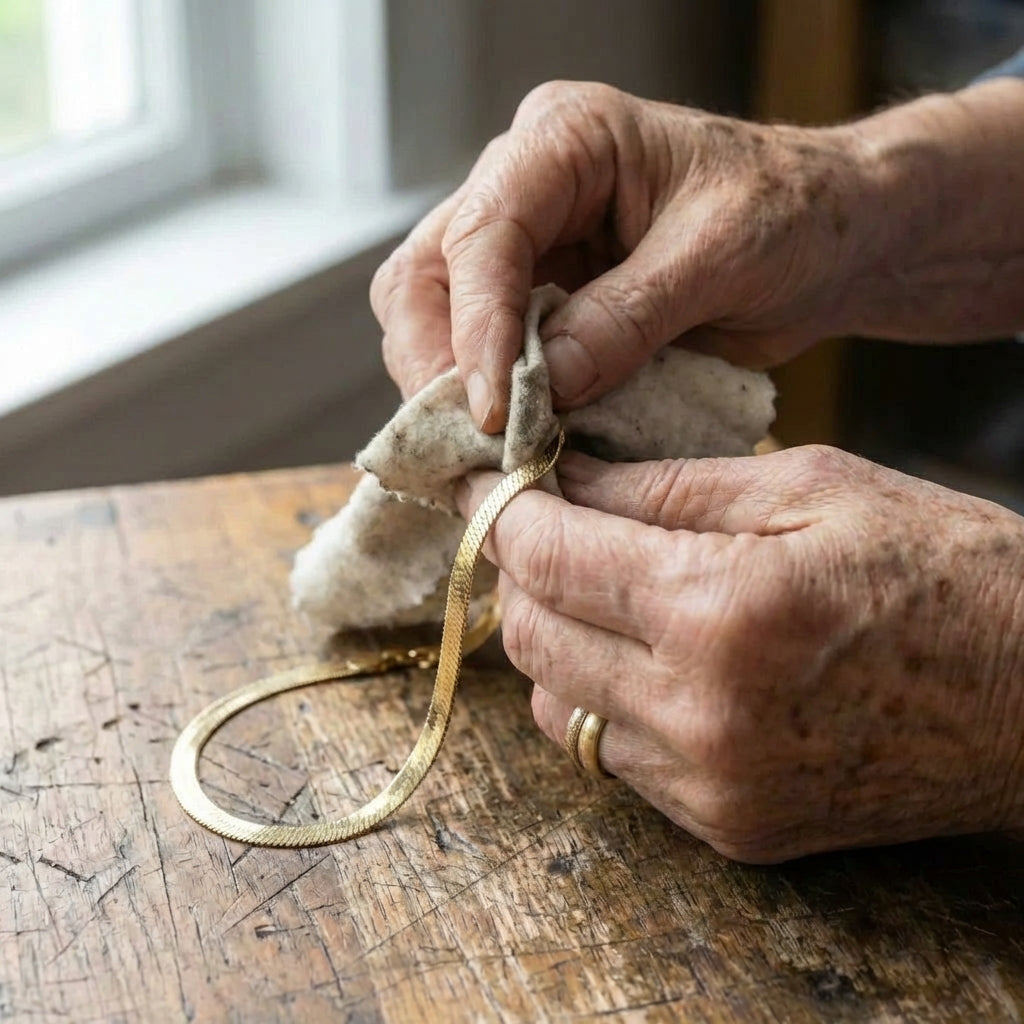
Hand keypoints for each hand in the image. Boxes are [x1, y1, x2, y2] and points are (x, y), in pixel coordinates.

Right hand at [371, 77, 1023, 431]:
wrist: (826, 239)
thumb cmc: (791, 216)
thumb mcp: (720, 257)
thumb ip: (626, 318)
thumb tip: (541, 389)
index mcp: (567, 140)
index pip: (484, 232)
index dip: (477, 328)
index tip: (494, 410)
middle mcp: (525, 188)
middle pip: (426, 275)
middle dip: (439, 363)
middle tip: (472, 441)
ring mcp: (524, 249)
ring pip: (431, 318)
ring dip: (450, 390)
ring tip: (487, 451)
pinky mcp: (535, 303)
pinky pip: (477, 355)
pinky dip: (483, 402)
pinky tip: (508, 442)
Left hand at [456, 447, 1023, 861]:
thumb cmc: (945, 571)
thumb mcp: (811, 488)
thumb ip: (668, 488)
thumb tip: (566, 479)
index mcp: (721, 610)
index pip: (548, 556)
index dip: (504, 510)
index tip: (489, 481)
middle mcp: (700, 715)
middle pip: (530, 638)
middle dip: (521, 572)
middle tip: (547, 526)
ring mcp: (711, 787)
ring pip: (556, 708)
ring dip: (556, 642)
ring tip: (603, 592)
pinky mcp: (729, 829)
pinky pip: (613, 759)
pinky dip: (605, 701)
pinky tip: (649, 658)